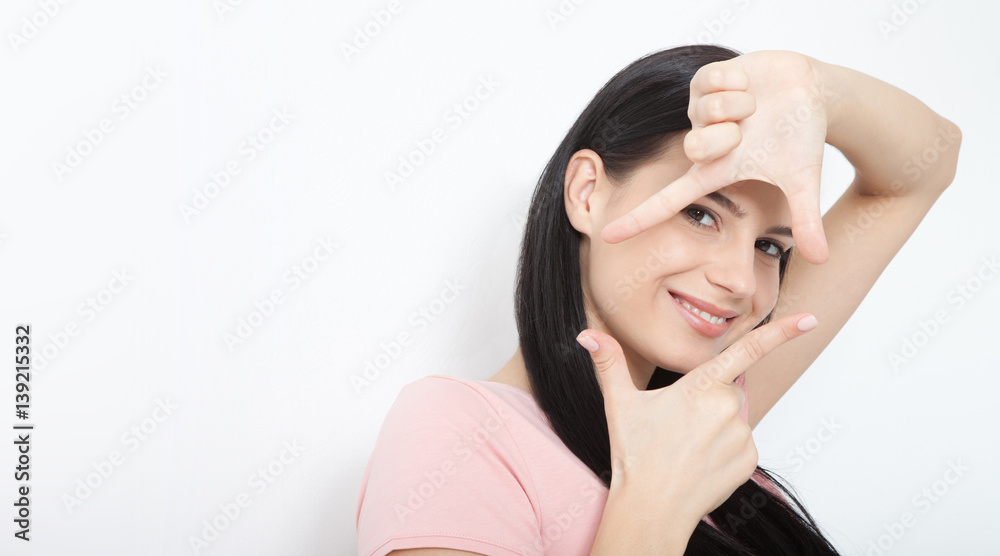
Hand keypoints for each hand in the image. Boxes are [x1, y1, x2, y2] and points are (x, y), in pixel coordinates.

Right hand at [577, 312, 818, 520]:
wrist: (652, 508)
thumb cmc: (636, 455)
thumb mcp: (619, 404)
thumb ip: (608, 363)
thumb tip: (586, 336)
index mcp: (701, 386)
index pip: (747, 350)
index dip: (781, 332)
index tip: (808, 320)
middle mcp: (729, 407)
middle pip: (724, 391)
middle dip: (705, 402)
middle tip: (676, 428)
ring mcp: (742, 435)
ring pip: (733, 418)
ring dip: (714, 428)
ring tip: (685, 449)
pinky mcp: (750, 460)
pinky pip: (741, 444)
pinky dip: (724, 450)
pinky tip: (700, 462)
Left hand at [600, 50, 830, 264]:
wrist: (809, 91)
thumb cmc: (799, 138)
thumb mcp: (803, 179)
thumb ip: (805, 219)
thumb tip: (820, 259)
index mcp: (713, 171)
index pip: (668, 201)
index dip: (639, 219)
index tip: (608, 237)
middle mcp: (699, 143)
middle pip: (696, 146)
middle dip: (730, 136)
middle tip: (749, 131)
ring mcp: (698, 112)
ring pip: (707, 110)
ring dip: (741, 106)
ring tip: (754, 106)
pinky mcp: (702, 81)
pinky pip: (711, 80)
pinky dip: (738, 81)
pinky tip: (747, 84)